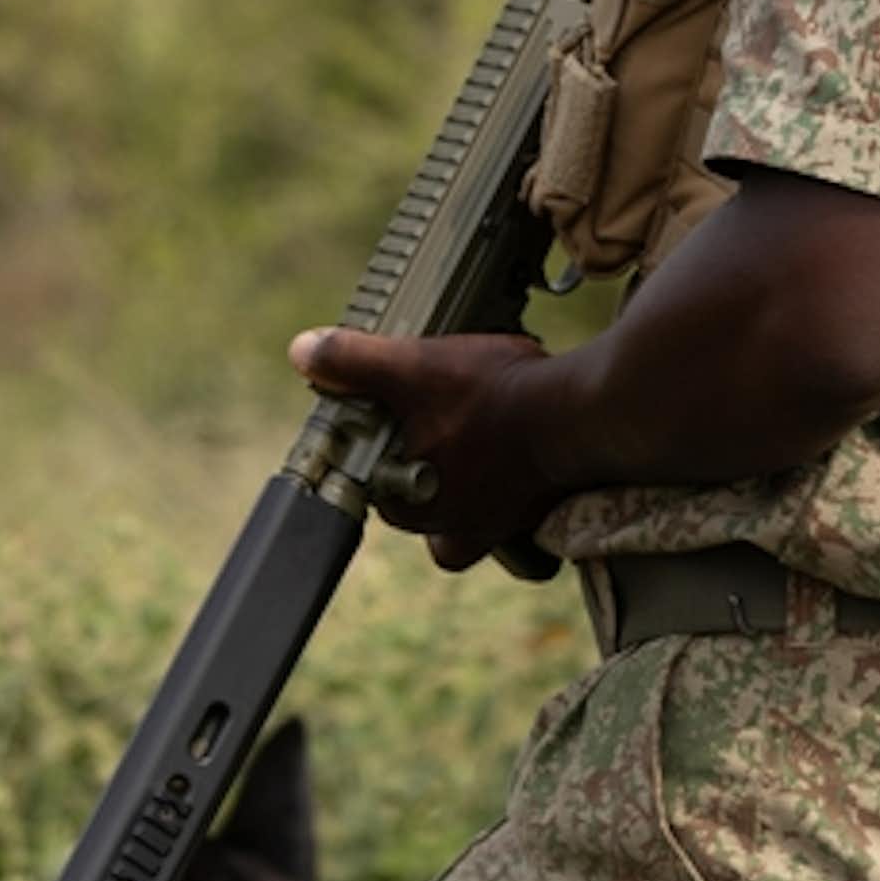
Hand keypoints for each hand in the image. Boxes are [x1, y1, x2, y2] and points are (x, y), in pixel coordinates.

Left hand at [288, 326, 557, 568]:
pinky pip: (516, 519)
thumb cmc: (495, 394)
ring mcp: (499, 527)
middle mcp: (453, 528)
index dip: (380, 450)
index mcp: (411, 503)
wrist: (576, 412)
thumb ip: (357, 361)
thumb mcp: (415, 366)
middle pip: (421, 506)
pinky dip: (514, 494)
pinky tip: (518, 455)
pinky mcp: (540, 515)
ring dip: (467, 488)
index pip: (375, 487)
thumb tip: (302, 352)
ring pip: (467, 520)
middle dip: (423, 470)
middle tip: (438, 422)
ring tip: (477, 441)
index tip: (396, 419)